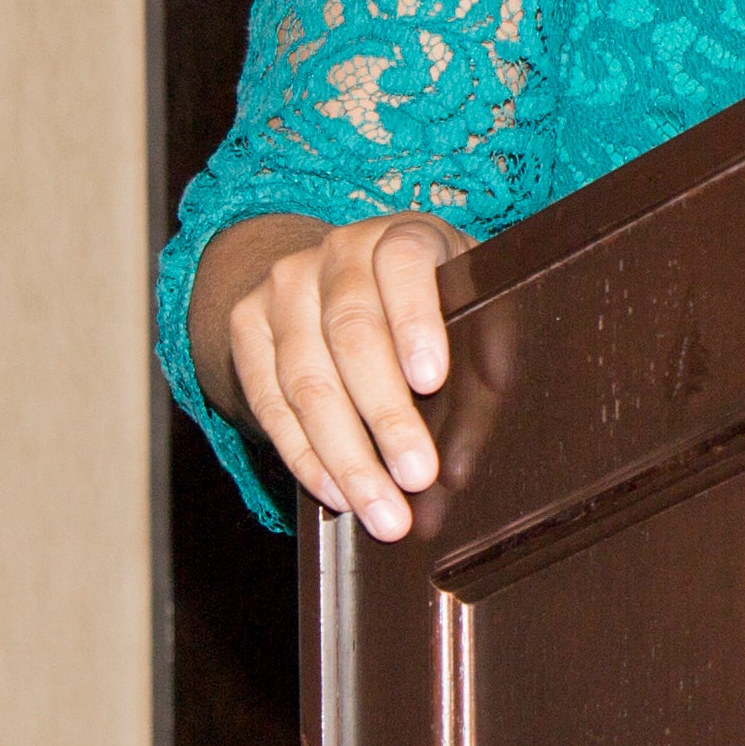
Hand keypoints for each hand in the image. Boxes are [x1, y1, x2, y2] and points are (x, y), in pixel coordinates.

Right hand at [196, 210, 470, 540]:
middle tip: (417, 476)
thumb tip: (498, 381)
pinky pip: (269, 402)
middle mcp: (335, 253)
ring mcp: (282, 288)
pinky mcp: (246, 326)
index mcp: (400, 236)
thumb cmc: (431, 300)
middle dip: (385, 417)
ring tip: (381, 509)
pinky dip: (305, 456)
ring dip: (345, 456)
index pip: (405, 266)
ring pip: (306, 379)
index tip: (431, 380)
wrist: (341, 277)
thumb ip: (486, 338)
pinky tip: (336, 494)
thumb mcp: (468, 301)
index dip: (416, 322)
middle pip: (351, 336)